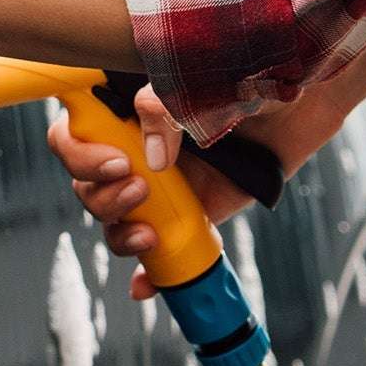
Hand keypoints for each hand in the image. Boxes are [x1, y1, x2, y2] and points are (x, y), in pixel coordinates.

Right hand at [46, 83, 254, 298]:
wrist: (294, 106)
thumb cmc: (245, 80)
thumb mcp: (202, 83)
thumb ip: (168, 106)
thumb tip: (153, 156)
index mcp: (120, 110)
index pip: (71, 133)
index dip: (78, 154)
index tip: (117, 162)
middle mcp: (130, 149)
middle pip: (84, 183)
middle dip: (102, 195)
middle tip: (140, 188)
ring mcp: (155, 185)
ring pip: (111, 218)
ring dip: (119, 231)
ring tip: (151, 231)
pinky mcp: (182, 214)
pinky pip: (153, 251)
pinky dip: (146, 274)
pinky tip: (146, 285)